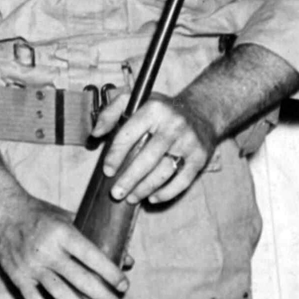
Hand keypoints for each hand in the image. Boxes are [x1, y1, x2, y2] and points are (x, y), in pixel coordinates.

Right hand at [0, 189, 126, 298]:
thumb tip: (126, 259)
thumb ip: (95, 237)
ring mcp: (30, 265)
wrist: (1, 211)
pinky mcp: (17, 276)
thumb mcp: (68, 217)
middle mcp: (46, 250)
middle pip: (80, 280)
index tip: (124, 286)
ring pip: (60, 293)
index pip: (92, 257)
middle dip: (103, 297)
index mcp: (61, 232)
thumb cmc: (39, 214)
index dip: (111, 273)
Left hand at [96, 93, 215, 205]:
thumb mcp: (134, 100)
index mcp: (153, 110)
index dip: (116, 155)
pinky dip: (167, 192)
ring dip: (145, 188)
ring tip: (131, 198)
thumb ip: (110, 113)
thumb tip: (96, 133)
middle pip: (147, 158)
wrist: (202, 111)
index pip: (129, 135)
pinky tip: (152, 198)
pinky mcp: (201, 157)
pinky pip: (183, 180)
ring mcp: (189, 142)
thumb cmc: (161, 109)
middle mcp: (173, 126)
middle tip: (116, 193)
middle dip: (129, 179)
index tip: (107, 171)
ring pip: (164, 171)